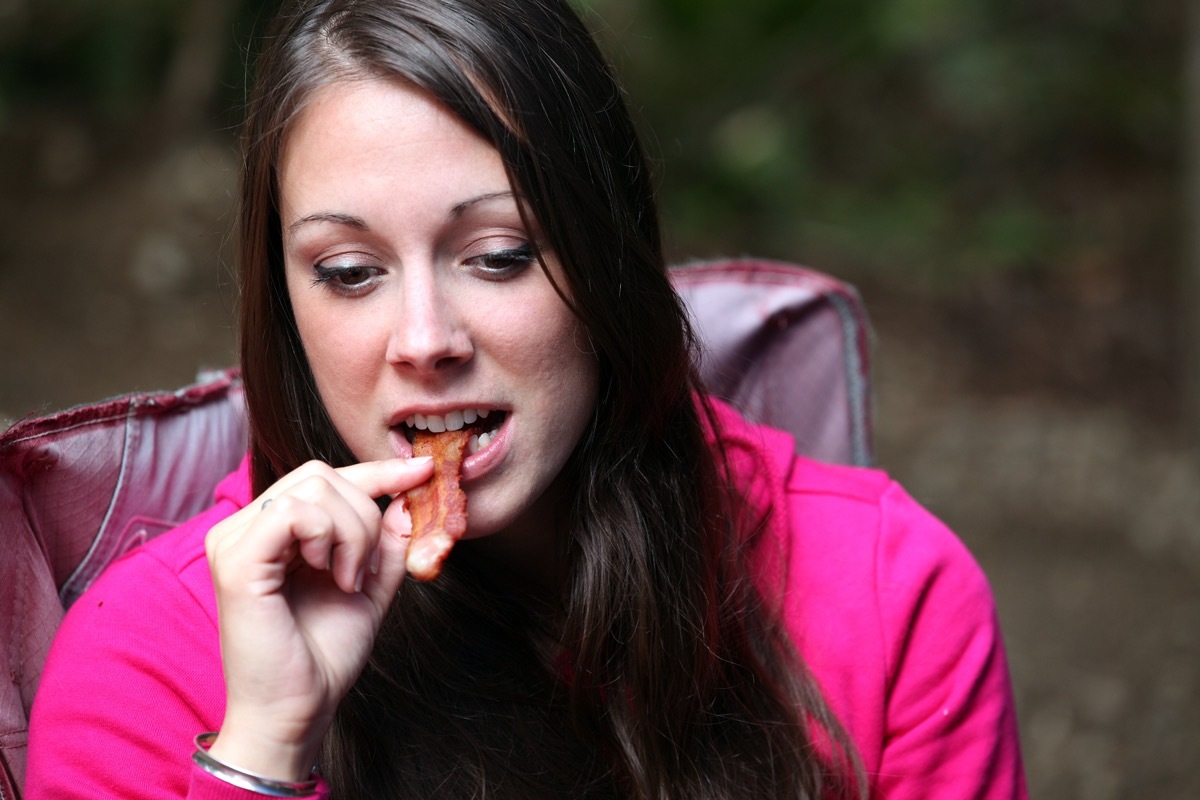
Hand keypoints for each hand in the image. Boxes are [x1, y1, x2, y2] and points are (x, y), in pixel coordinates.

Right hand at [203, 457, 432, 780]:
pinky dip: (329, 537)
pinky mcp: (235, 559)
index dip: (378, 470)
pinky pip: (295, 511)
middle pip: (323, 474)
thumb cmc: (323, 656)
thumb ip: (387, 544)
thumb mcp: (370, 588)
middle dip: (365, 515)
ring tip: (346, 578)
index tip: (424, 471)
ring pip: (315, 486)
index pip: (327, 478)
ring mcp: (235, 540)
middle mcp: (246, 527)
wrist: (297, 711)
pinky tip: (331, 576)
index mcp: (273, 531)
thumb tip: (407, 497)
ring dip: (352, 531)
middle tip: (363, 571)